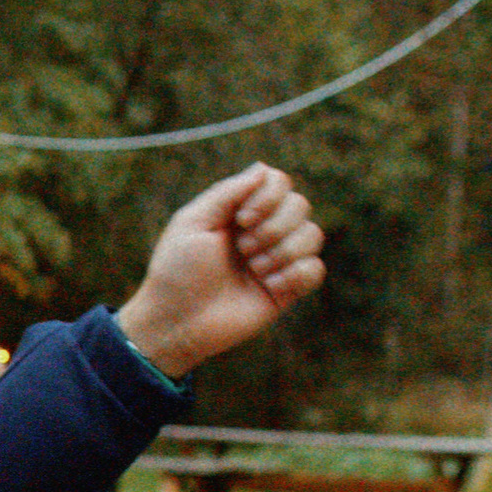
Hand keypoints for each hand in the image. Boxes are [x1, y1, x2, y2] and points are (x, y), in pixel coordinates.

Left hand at [115, 165, 324, 378]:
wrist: (176, 321)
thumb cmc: (176, 271)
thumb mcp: (193, 222)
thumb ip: (228, 192)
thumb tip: (264, 169)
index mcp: (240, 211)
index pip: (279, 182)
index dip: (270, 196)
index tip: (242, 220)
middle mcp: (262, 231)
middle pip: (300, 205)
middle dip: (274, 226)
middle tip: (243, 249)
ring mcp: (277, 260)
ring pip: (313, 235)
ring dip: (282, 251)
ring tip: (254, 269)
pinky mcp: (287, 289)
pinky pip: (315, 270)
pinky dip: (295, 275)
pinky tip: (269, 286)